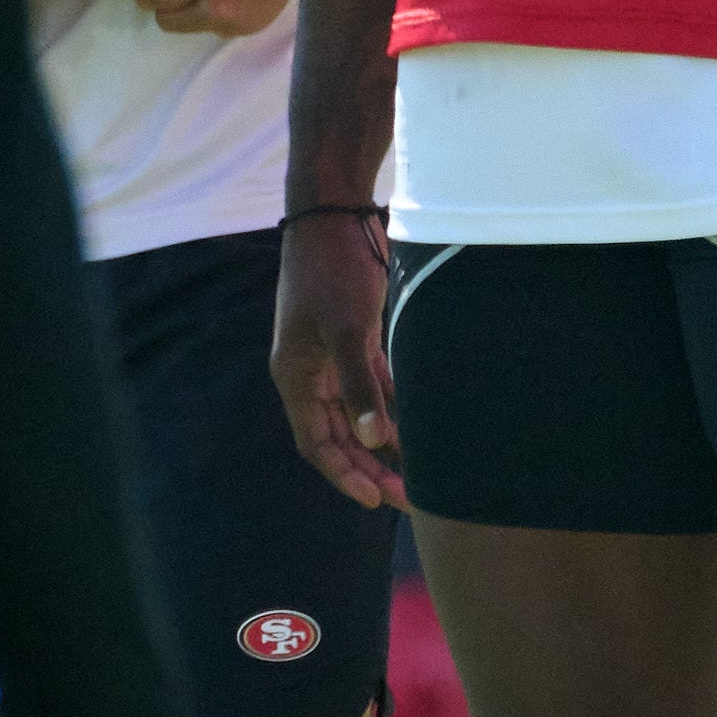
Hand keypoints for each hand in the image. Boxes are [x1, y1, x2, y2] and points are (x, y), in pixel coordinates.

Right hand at [268, 208, 403, 508]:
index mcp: (295, 377)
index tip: (375, 500)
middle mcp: (311, 374)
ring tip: (419, 471)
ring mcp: (334, 357)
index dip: (345, 474)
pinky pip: (375, 387)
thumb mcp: (346, 328)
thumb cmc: (332, 269)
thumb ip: (360, 384)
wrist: (335, 216)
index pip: (317, 443)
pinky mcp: (357, 339)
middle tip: (408, 496)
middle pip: (340, 435)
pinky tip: (421, 428)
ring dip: (384, 442)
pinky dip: (394, 409)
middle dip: (370, 468)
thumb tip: (375, 440)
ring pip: (360, 414)